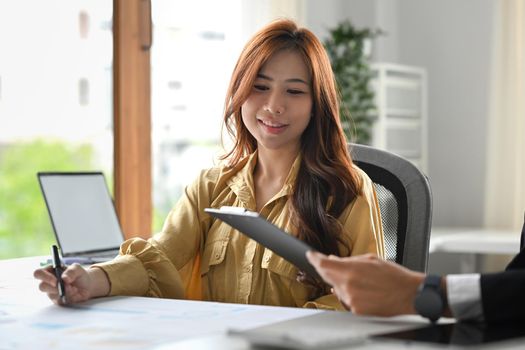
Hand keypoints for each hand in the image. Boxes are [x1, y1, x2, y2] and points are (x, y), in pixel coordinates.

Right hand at [33, 264, 109, 304]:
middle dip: (53, 287)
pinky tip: (74, 293)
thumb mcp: (78, 269)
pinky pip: (59, 301)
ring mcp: (52, 292)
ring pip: (51, 294)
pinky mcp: (57, 300)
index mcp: (50, 271)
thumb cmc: (80, 275)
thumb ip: (72, 271)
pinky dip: (68, 297)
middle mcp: (48, 282)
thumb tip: (64, 278)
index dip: (44, 277)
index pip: (38, 273)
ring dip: (63, 291)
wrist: (88, 286)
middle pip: (41, 286)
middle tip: (65, 286)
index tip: (55, 280)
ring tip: (73, 288)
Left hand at [306, 251, 424, 316]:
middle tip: (334, 266)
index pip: (323, 265)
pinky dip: (350, 294)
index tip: (310, 256)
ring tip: (360, 280)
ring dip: (342, 283)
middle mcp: (348, 286)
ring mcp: (351, 300)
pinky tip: (363, 291)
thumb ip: (350, 260)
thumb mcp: (371, 260)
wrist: (409, 295)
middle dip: (328, 270)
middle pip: (327, 277)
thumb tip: (334, 260)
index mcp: (351, 270)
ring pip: (337, 289)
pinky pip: (346, 300)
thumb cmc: (394, 277)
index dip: (314, 259)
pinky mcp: (357, 311)